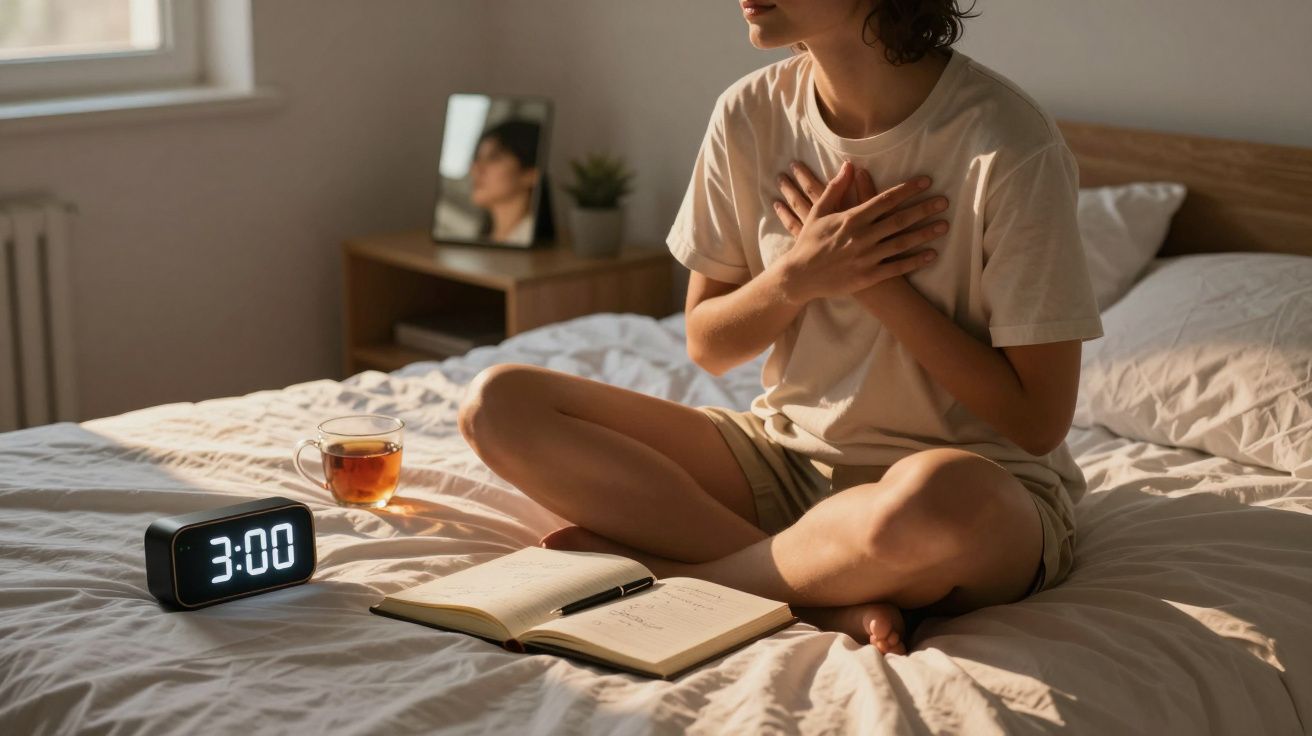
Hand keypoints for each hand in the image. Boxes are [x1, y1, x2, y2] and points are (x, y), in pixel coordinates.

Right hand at [771, 160, 949, 303]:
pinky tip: (932, 254)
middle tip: (944, 202)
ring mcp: (866, 257)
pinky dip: (915, 261)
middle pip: (899, 219)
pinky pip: (896, 267)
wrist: (800, 277)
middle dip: (924, 209)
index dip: (907, 190)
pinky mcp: (868, 276)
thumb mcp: (818, 212)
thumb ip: (835, 188)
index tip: (926, 182)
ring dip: (925, 233)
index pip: (885, 200)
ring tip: (944, 225)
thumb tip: (849, 166)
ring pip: (902, 242)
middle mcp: (862, 236)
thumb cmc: (809, 242)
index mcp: (851, 218)